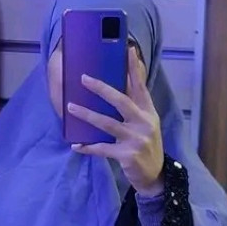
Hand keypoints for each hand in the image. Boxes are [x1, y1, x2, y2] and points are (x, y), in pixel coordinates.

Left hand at [68, 48, 164, 196]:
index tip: (128, 50)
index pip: (140, 86)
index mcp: (148, 112)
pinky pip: (102, 149)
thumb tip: (121, 83)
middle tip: (84, 78)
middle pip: (121, 101)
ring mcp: (136, 139)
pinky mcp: (127, 155)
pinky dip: (88, 147)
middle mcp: (144, 122)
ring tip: (70, 107)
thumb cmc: (146, 145)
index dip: (134, 68)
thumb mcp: (146, 123)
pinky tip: (75, 145)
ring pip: (107, 123)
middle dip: (101, 88)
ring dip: (87, 115)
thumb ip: (135, 106)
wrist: (155, 175)